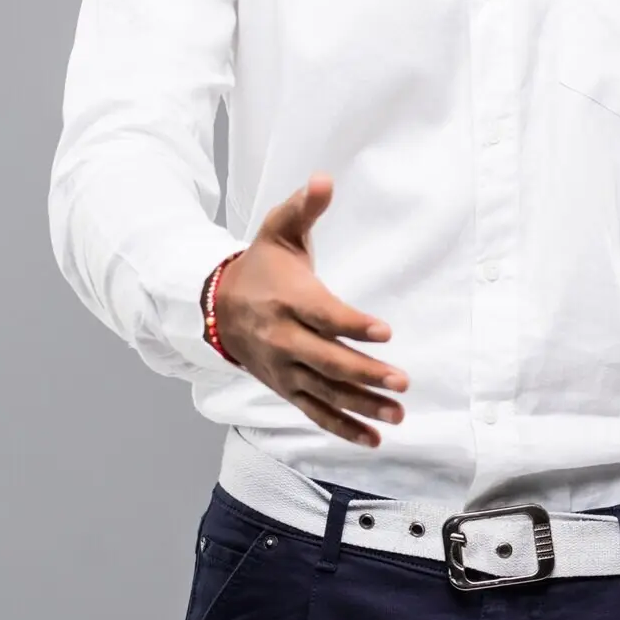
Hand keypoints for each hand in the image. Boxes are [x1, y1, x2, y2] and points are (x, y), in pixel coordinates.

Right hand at [211, 173, 406, 446]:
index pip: (323, 315)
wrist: (217, 305)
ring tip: (398, 414)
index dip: (353, 324)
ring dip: (362, 408)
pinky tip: (374, 440)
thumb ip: (304, 207)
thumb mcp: (279, 231)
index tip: (385, 332)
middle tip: (402, 382)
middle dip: (365, 374)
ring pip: (325, 393)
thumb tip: (324, 179)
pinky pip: (315, 412)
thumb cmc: (262, 265)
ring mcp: (284, 369)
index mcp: (287, 300)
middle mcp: (284, 339)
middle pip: (326, 361)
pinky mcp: (286, 387)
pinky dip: (342, 428)